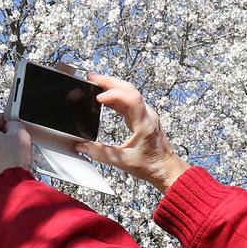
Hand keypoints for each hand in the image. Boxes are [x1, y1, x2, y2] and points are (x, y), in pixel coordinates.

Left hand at [0, 111, 31, 193]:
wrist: (10, 188)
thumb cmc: (13, 163)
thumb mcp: (21, 135)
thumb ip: (15, 124)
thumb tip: (12, 126)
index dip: (6, 120)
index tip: (12, 124)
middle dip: (0, 134)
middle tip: (13, 140)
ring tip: (10, 153)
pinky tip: (5, 164)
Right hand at [75, 74, 190, 192]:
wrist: (165, 169)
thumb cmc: (150, 166)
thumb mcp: (122, 162)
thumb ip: (100, 153)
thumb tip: (81, 146)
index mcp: (144, 124)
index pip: (131, 99)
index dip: (114, 94)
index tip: (98, 98)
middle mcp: (147, 115)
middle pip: (130, 89)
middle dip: (109, 81)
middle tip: (91, 78)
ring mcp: (146, 114)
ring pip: (130, 92)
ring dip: (113, 86)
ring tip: (95, 83)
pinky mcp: (143, 117)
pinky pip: (130, 100)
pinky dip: (116, 95)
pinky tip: (105, 96)